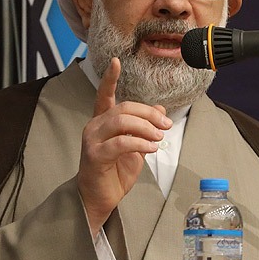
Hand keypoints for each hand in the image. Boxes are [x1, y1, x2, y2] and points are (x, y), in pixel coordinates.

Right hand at [78, 57, 171, 230]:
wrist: (100, 198)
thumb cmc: (115, 172)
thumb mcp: (137, 147)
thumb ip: (145, 128)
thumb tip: (160, 110)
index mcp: (103, 122)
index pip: (104, 95)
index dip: (109, 78)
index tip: (116, 61)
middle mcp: (94, 127)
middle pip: (123, 108)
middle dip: (148, 114)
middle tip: (166, 125)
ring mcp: (92, 140)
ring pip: (121, 122)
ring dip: (146, 127)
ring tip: (159, 137)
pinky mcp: (95, 155)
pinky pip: (121, 142)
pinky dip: (140, 143)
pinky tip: (152, 148)